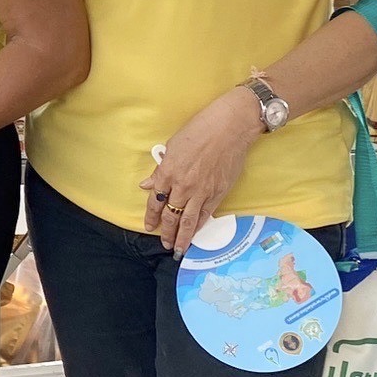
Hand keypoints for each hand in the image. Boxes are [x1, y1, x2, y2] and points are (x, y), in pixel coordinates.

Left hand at [143, 89, 264, 253]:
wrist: (229, 128)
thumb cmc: (200, 130)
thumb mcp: (172, 146)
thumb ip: (160, 169)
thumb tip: (147, 185)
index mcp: (168, 172)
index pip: (155, 201)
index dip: (151, 216)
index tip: (149, 225)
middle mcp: (183, 186)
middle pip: (171, 215)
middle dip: (166, 232)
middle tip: (164, 244)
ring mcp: (201, 191)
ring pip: (188, 220)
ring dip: (182, 236)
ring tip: (178, 248)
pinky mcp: (218, 193)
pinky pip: (206, 214)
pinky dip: (199, 226)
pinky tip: (195, 233)